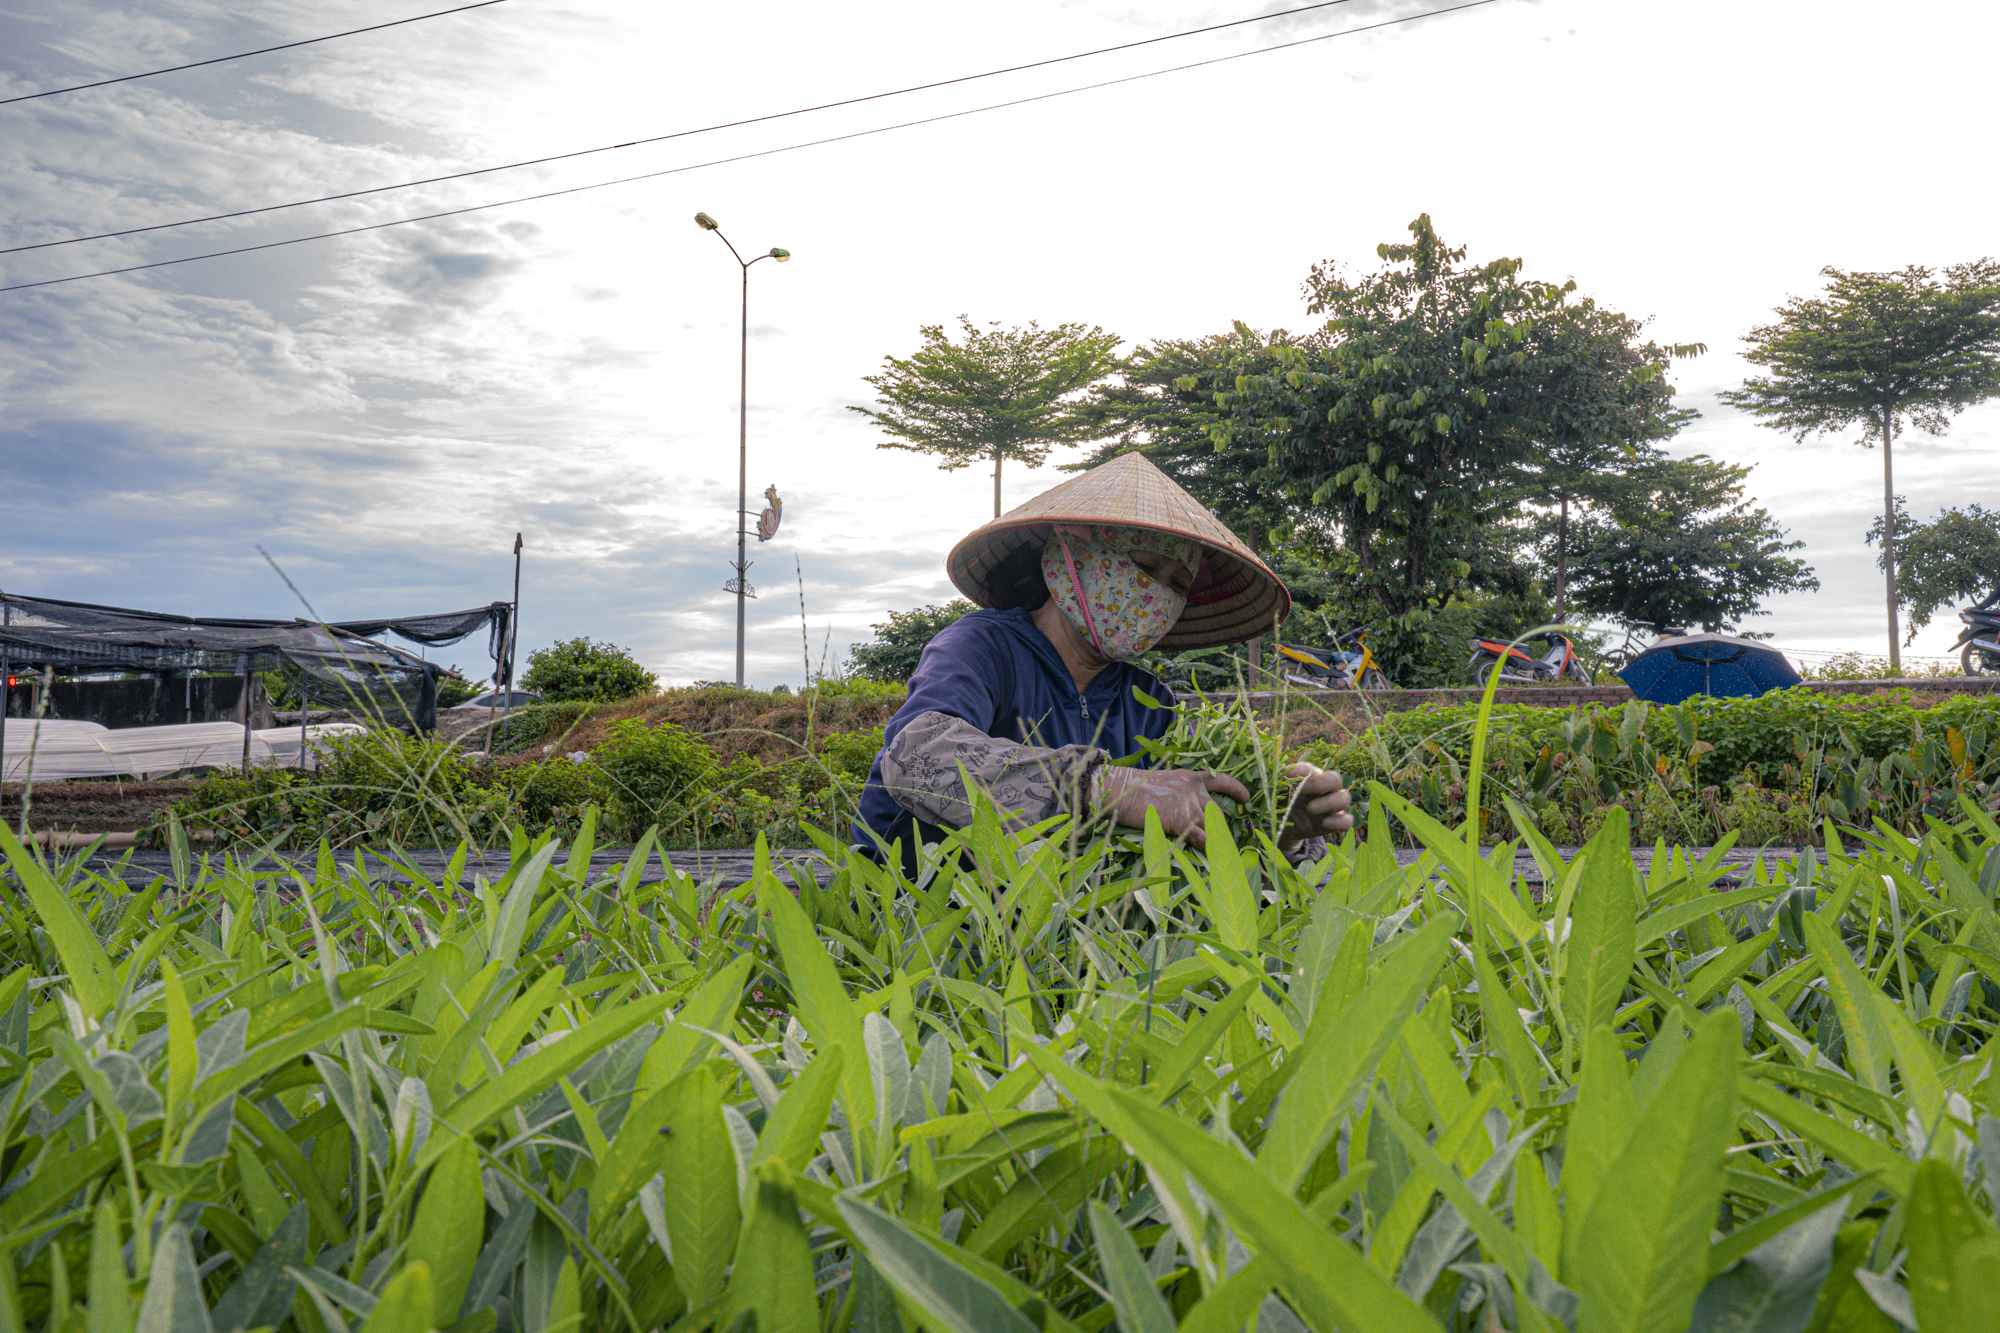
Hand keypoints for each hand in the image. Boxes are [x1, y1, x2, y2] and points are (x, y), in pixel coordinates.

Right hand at [1097, 766, 1251, 848]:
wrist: (1123, 790)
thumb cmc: (1134, 787)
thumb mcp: (1162, 782)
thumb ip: (1177, 793)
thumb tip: (1180, 806)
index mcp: (1191, 778)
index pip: (1221, 780)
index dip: (1237, 789)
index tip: (1247, 798)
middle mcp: (1195, 792)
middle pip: (1219, 812)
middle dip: (1221, 828)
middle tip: (1222, 841)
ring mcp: (1190, 807)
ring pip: (1214, 827)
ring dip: (1219, 841)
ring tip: (1223, 856)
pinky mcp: (1182, 822)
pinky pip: (1203, 839)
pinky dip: (1209, 849)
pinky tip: (1212, 858)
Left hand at [1280, 761, 1353, 848]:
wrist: (1280, 826)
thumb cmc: (1278, 803)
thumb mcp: (1274, 792)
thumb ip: (1277, 781)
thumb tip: (1281, 774)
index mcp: (1308, 777)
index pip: (1311, 769)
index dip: (1301, 773)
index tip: (1287, 780)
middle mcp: (1323, 788)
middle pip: (1335, 779)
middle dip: (1320, 784)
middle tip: (1301, 793)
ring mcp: (1330, 806)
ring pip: (1345, 798)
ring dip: (1329, 802)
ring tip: (1309, 809)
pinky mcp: (1333, 823)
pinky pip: (1347, 821)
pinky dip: (1338, 822)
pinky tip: (1324, 824)